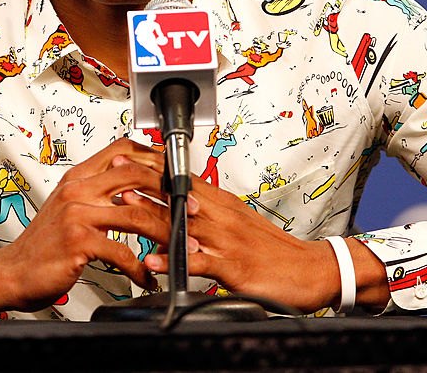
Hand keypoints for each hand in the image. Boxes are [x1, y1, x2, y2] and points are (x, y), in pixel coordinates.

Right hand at [0, 138, 169, 316]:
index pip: (122, 150)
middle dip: (171, 193)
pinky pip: (123, 252)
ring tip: (179, 249)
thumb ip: (96, 192)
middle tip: (190, 210)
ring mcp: (77, 214)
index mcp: (77, 177)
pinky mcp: (78, 242)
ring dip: (165, 234)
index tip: (176, 174)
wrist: (12, 272)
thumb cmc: (43, 244)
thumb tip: (132, 186)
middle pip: (136, 176)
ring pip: (137, 216)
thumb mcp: (68, 207)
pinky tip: (145, 276)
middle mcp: (77, 190)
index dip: (154, 158)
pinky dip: (140, 268)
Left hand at [142, 175, 389, 312]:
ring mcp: (228, 241)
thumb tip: (176, 202)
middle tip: (116, 171)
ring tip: (126, 206)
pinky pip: (201, 263)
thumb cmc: (272, 249)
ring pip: (185, 223)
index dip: (153, 167)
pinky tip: (156, 261)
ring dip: (153, 213)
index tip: (126, 156)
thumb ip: (207, 211)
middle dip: (145, 181)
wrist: (311, 270)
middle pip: (178, 194)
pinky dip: (177, 261)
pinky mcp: (235, 268)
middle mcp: (223, 217)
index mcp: (222, 204)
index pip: (182, 179)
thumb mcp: (238, 222)